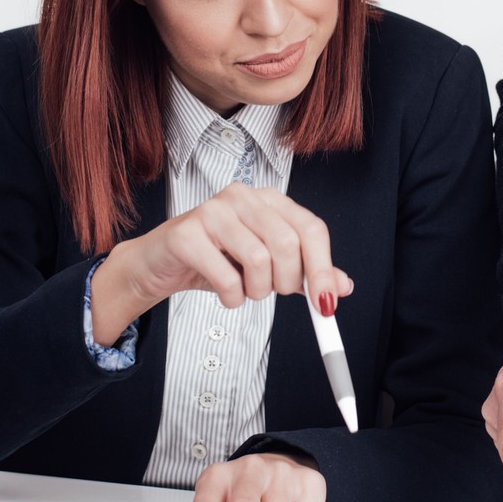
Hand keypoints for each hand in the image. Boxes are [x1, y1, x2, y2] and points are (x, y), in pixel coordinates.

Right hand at [90, 184, 353, 343]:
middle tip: (273, 294)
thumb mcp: (267, 267)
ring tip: (243, 290)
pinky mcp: (187, 233)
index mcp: (269, 200)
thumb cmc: (216, 260)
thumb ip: (305, 273)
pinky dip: (232, 297)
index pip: (311, 228)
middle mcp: (244, 196)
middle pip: (288, 244)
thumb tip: (342, 287)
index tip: (326, 304)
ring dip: (256, 291)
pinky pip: (225, 276)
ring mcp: (213, 210)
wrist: (160, 264)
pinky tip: (225, 294)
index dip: (323, 268)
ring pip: (259, 260)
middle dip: (286, 282)